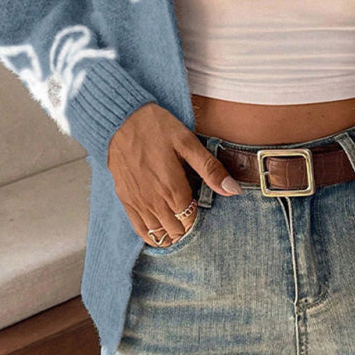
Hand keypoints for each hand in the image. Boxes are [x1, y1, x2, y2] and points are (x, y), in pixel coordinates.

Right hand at [107, 102, 242, 246]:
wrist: (121, 119)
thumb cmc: (156, 127)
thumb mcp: (188, 142)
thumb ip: (210, 169)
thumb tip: (233, 190)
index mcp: (173, 188)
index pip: (191, 222)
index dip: (200, 220)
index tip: (204, 210)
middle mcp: (154, 201)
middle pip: (176, 231)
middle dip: (187, 228)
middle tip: (194, 216)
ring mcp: (138, 202)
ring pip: (158, 234)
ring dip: (171, 234)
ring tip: (180, 226)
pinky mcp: (125, 199)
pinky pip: (139, 229)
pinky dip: (151, 235)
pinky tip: (160, 233)